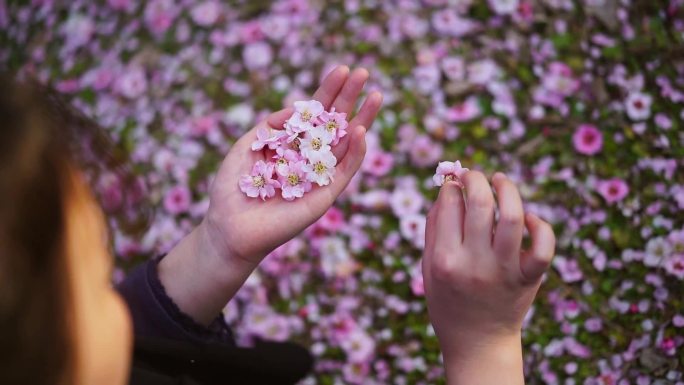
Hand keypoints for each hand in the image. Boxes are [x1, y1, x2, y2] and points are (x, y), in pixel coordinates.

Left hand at [159, 66, 381, 323]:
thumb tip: (293, 108)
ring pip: (348, 145)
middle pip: (336, 123)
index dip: (328, 91)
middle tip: (364, 73)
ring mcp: (320, 176)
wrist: (229, 228)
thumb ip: (270, 126)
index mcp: (293, 144)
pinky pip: (344, 172)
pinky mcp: (324, 196)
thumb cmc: (234, 189)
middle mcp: (310, 158)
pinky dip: (355, 152)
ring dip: (363, 120)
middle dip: (350, 98)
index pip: (315, 113)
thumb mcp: (246, 146)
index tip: (342, 69)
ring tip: (375, 95)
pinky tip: (360, 131)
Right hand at [422, 171, 554, 383]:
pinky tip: (528, 218)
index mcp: (444, 259)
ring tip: (500, 180)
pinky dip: (540, 225)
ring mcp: (504, 271)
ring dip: (507, 189)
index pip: (449, 204)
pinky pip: (544, 246)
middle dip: (476, 178)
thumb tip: (447, 189)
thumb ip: (433, 228)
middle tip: (474, 175)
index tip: (453, 184)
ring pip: (514, 216)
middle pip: (481, 203)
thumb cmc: (448, 299)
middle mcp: (475, 264)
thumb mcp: (429, 267)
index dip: (452, 186)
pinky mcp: (528, 278)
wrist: (477, 342)